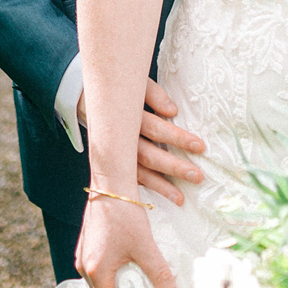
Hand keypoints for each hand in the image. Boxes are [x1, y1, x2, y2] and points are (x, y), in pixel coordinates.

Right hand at [76, 196, 181, 287]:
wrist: (109, 183)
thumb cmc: (126, 214)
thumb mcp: (145, 247)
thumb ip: (160, 275)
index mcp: (97, 272)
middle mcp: (84, 267)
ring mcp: (82, 255)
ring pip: (97, 286)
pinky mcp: (85, 245)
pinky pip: (95, 272)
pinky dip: (109, 280)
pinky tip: (125, 273)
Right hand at [77, 77, 205, 206]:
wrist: (86, 101)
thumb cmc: (121, 92)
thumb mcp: (137, 86)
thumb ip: (153, 94)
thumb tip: (172, 111)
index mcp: (129, 116)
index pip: (156, 128)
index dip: (177, 137)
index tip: (200, 146)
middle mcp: (121, 139)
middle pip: (149, 155)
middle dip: (173, 167)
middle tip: (197, 176)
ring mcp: (116, 155)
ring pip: (138, 173)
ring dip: (160, 186)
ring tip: (181, 199)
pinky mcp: (112, 165)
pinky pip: (129, 180)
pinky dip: (143, 190)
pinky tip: (159, 200)